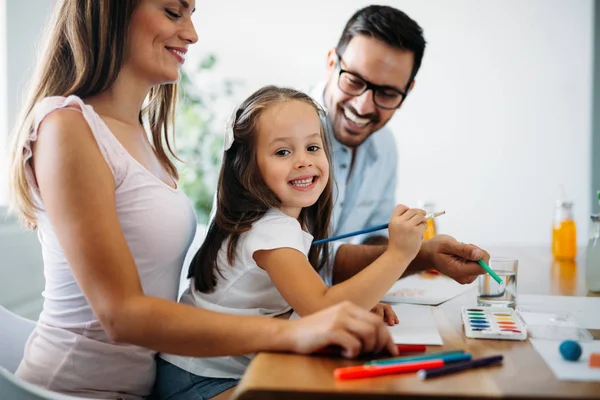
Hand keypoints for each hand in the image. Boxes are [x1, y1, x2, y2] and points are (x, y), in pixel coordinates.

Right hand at [284, 301, 398, 357]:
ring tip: (356, 353)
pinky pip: (354, 344)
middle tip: (377, 354)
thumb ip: (355, 328)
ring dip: (367, 348)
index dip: (387, 336)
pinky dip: (353, 353)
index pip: (377, 320)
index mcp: (349, 306)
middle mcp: (346, 310)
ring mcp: (339, 319)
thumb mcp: (337, 324)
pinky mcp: (332, 330)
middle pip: (377, 325)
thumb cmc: (314, 333)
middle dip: (382, 343)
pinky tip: (344, 353)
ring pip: (369, 334)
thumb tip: (379, 342)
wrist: (290, 333)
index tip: (391, 349)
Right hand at [387, 204, 426, 261]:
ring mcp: (408, 226)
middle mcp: (400, 221)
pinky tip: (419, 234)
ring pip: (420, 216)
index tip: (409, 216)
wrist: (398, 256)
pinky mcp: (416, 231)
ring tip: (420, 227)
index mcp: (393, 220)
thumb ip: (403, 220)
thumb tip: (420, 212)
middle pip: (413, 210)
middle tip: (421, 220)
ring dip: (423, 220)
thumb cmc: (398, 243)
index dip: (407, 209)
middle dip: (419, 214)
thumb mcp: (395, 229)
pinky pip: (423, 224)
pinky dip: (423, 227)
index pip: (401, 206)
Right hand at [423, 234, 489, 283]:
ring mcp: (466, 278)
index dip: (480, 256)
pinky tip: (461, 256)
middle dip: (476, 254)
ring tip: (459, 252)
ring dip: (473, 255)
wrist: (429, 255)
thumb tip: (479, 254)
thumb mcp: (448, 244)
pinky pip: (478, 264)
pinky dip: (472, 257)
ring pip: (481, 264)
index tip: (469, 248)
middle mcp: (464, 278)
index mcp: (458, 271)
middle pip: (483, 265)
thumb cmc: (435, 249)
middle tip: (461, 249)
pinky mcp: (468, 275)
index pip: (482, 268)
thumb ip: (464, 250)